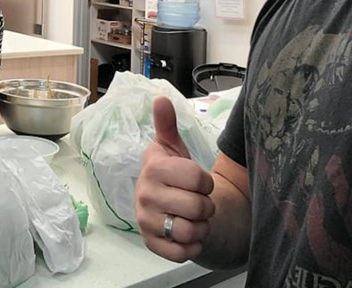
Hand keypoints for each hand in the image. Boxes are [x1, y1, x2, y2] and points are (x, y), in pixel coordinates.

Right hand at [134, 96, 215, 261]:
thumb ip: (167, 124)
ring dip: (201, 227)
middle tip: (198, 201)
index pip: (198, 179)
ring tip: (193, 218)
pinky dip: (193, 246)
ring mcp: (146, 222)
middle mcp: (144, 195)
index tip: (199, 181)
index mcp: (153, 169)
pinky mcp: (151, 244)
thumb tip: (161, 99)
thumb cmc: (172, 174)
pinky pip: (182, 252)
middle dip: (206, 206)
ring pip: (191, 231)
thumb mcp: (172, 147)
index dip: (207, 182)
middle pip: (198, 207)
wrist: (164, 204)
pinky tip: (188, 235)